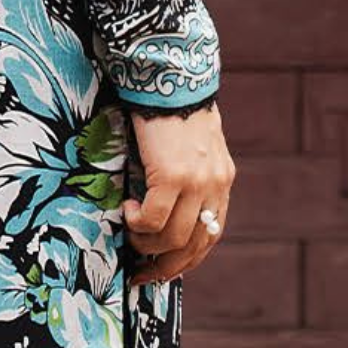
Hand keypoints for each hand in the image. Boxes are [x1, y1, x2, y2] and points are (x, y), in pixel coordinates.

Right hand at [122, 102, 234, 288]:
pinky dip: (137, 223)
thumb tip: (164, 207)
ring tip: (128, 231)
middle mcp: (214, 185)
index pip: (210, 235)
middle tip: (139, 273)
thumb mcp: (190, 146)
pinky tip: (125, 210)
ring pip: (171, 237)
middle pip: (193, 246)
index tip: (161, 269)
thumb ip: (187, 175)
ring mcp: (196, 182)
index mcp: (221, 180)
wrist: (167, 74)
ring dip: (145, 244)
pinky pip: (153, 217)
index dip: (186, 259)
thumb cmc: (170, 106)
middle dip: (165, 267)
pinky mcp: (173, 174)